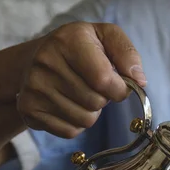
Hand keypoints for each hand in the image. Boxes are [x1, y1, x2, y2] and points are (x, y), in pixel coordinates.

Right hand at [16, 22, 145, 138]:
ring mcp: (34, 87)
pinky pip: (70, 131)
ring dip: (91, 112)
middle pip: (96, 102)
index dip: (119, 89)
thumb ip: (127, 54)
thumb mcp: (106, 37)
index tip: (118, 84)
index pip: (104, 80)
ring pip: (85, 120)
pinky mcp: (29, 109)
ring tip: (80, 94)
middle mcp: (46, 62)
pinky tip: (68, 105)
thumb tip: (139, 81)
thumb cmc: (81, 50)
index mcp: (68, 41)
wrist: (38, 58)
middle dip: (103, 99)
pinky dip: (76, 123)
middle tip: (92, 86)